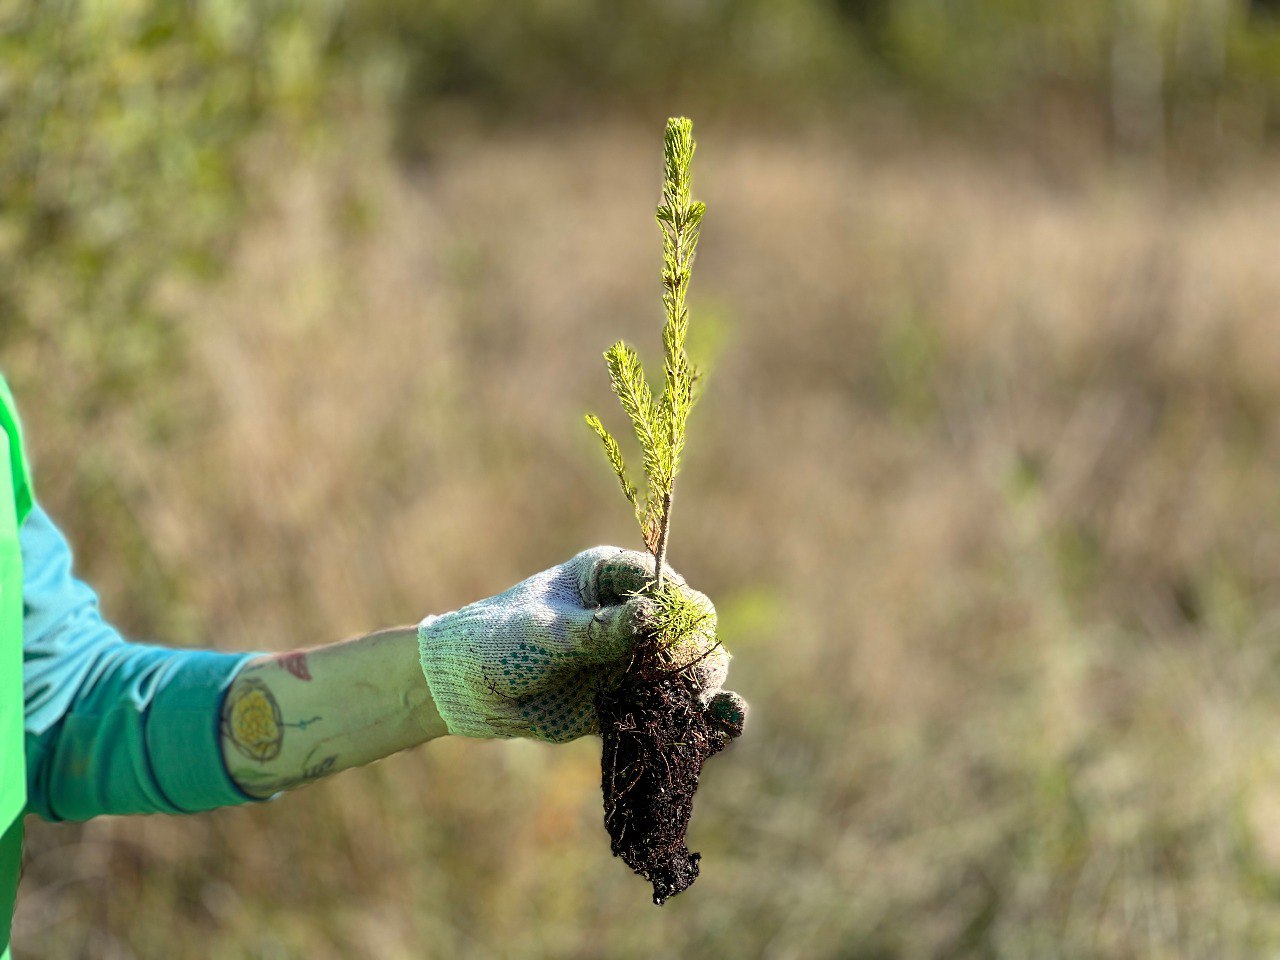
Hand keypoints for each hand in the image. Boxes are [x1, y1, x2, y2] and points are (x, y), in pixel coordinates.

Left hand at [417, 546, 746, 742]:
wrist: (464, 692)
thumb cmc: (498, 641)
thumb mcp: (547, 632)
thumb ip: (600, 629)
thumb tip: (655, 616)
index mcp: (613, 576)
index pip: (667, 587)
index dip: (680, 612)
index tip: (672, 639)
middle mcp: (631, 615)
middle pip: (689, 630)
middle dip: (697, 654)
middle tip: (689, 680)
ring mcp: (632, 659)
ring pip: (689, 671)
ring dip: (707, 687)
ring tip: (717, 709)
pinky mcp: (628, 701)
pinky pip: (671, 709)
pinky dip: (698, 719)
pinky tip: (724, 727)